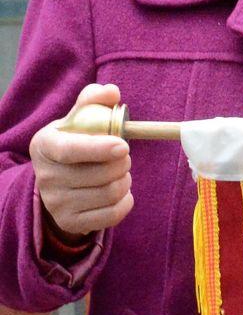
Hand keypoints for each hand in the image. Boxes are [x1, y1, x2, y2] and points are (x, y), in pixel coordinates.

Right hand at [33, 83, 132, 241]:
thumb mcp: (76, 121)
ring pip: (110, 193)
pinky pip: (114, 214)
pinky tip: (118, 191)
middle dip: (123, 163)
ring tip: (119, 172)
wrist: (57, 182)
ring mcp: (56, 203)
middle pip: (101, 174)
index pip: (69, 150)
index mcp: (44, 146)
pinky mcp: (71, 222)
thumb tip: (112, 91)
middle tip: (123, 156)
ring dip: (125, 180)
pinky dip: (126, 201)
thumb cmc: (73, 143)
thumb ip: (92, 102)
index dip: (98, 148)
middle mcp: (46, 177)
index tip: (123, 145)